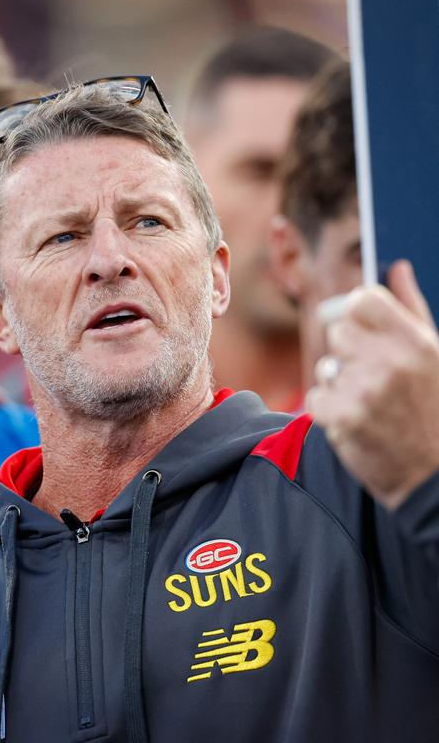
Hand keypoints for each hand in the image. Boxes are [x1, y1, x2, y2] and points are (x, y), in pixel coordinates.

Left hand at [306, 260, 438, 509]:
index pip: (362, 299)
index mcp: (414, 340)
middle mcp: (389, 360)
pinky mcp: (342, 418)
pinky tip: (357, 421)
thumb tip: (396, 266)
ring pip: (327, 366)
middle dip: (349, 351)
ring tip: (372, 404)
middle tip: (374, 378)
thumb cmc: (433, 408)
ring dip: (341, 383)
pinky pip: (316, 396)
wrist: (432, 476)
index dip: (357, 313)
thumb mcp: (434, 354)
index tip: (365, 330)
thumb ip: (411, 307)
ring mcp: (364, 390)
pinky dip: (330, 410)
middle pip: (337, 330)